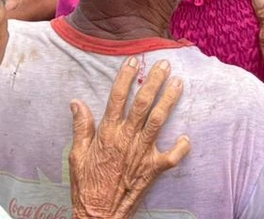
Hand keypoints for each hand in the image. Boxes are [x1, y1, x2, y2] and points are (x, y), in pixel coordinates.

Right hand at [68, 58, 190, 218]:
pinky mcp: (153, 168)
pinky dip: (181, 147)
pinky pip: (172, 156)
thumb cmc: (86, 185)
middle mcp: (127, 138)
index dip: (126, 77)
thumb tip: (76, 102)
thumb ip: (81, 127)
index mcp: (108, 133)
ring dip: (169, 100)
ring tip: (178, 82)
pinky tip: (187, 136)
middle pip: (142, 103)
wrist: (98, 214)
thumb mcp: (77, 155)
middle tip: (164, 63)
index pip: (117, 97)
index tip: (134, 60)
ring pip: (158, 120)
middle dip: (154, 81)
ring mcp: (142, 152)